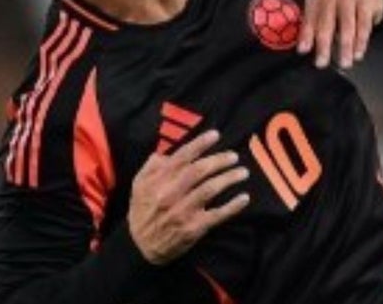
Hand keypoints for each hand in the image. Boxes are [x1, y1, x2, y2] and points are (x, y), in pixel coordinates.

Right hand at [128, 130, 249, 264]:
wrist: (141, 246)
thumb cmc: (142, 211)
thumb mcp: (138, 185)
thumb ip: (151, 166)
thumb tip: (166, 153)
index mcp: (159, 180)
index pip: (182, 156)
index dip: (200, 143)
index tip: (215, 135)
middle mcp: (171, 193)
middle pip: (200, 170)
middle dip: (220, 160)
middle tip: (234, 156)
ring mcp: (184, 211)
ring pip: (211, 189)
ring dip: (229, 178)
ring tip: (243, 172)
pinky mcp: (194, 228)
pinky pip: (218, 214)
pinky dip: (233, 206)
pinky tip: (244, 198)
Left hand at [297, 0, 382, 68]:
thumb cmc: (341, 9)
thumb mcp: (325, 15)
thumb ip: (315, 29)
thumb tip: (305, 51)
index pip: (309, 18)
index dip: (306, 35)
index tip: (303, 50)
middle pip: (326, 22)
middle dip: (324, 45)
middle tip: (322, 63)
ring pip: (347, 25)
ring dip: (345, 47)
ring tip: (344, 63)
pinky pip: (363, 24)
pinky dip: (361, 41)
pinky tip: (358, 54)